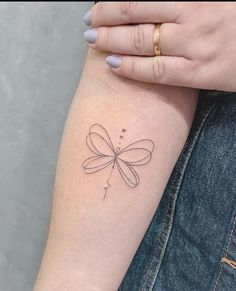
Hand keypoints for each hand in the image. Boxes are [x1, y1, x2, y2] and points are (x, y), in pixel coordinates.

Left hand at [83, 2, 235, 91]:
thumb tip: (156, 4)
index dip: (115, 0)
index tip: (98, 4)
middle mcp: (193, 14)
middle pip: (135, 13)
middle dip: (105, 17)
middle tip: (87, 22)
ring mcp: (196, 45)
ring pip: (141, 42)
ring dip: (110, 41)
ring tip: (92, 41)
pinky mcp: (202, 73)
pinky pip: (157, 71)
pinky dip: (131, 68)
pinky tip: (112, 65)